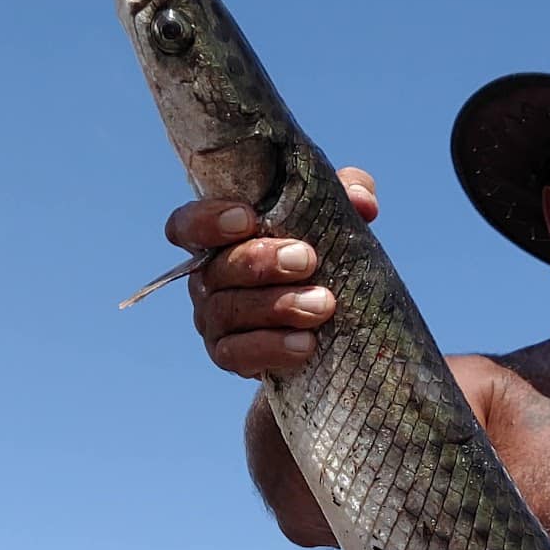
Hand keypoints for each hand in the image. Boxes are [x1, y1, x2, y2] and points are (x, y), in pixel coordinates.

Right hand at [165, 169, 377, 377]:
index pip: (188, 225)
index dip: (207, 221)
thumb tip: (362, 202)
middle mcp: (208, 278)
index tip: (248, 218)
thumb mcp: (335, 217)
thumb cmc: (321, 255)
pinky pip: (237, 354)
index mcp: (220, 239)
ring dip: (277, 306)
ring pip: (228, 311)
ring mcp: (213, 320)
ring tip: (323, 305)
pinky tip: (306, 343)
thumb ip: (348, 193)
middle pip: (217, 269)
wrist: (332, 322)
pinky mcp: (229, 356)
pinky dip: (272, 348)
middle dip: (261, 262)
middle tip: (308, 260)